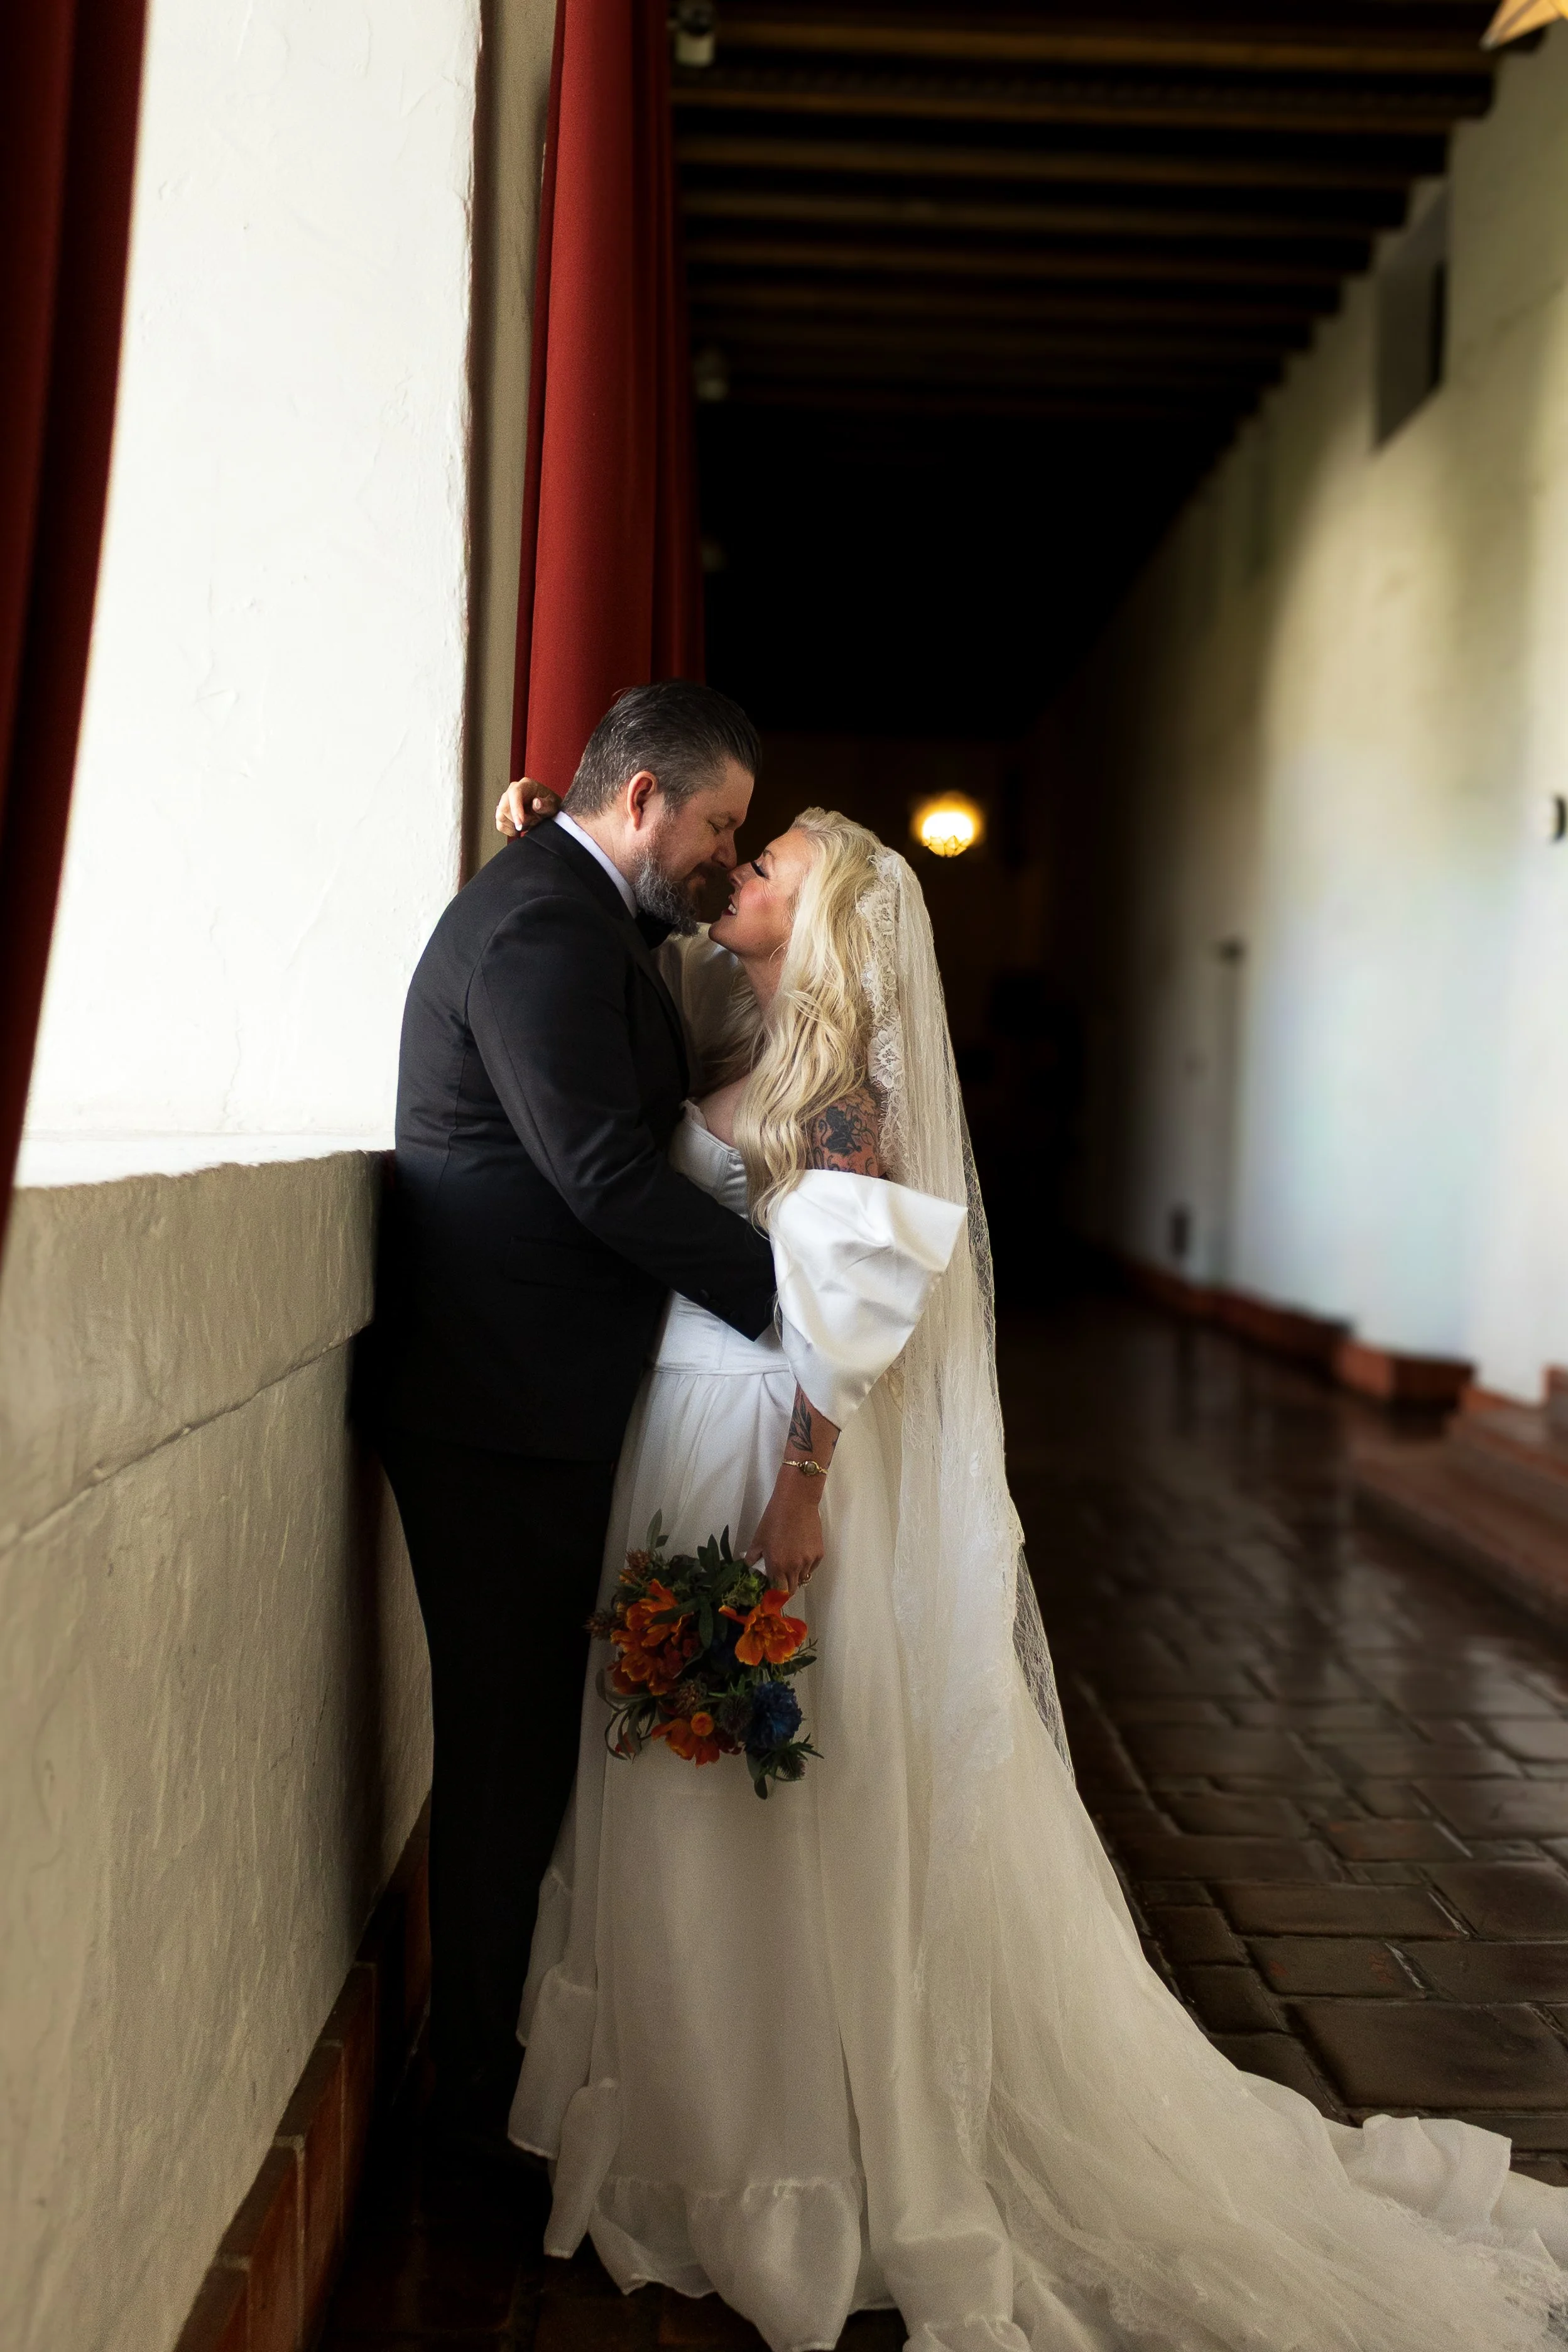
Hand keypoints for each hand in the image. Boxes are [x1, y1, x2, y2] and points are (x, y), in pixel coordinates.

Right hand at [496, 778, 560, 838]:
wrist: (546, 810)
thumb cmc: (548, 804)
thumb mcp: (553, 804)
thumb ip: (546, 804)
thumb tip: (536, 803)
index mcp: (525, 785)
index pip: (514, 794)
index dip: (515, 809)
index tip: (520, 823)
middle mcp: (512, 790)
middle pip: (504, 807)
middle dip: (517, 820)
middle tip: (532, 821)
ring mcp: (506, 801)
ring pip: (500, 816)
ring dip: (514, 825)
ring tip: (528, 823)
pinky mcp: (502, 812)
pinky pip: (499, 824)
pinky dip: (509, 830)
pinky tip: (519, 828)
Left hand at [745, 1469, 824, 1596]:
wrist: (797, 1502)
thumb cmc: (774, 1519)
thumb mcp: (758, 1538)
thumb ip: (752, 1556)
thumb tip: (750, 1567)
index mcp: (777, 1566)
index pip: (778, 1592)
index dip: (774, 1593)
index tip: (770, 1589)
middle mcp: (794, 1568)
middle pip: (792, 1589)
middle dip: (785, 1588)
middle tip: (780, 1580)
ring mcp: (809, 1561)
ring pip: (803, 1578)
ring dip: (796, 1576)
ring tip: (790, 1564)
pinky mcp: (819, 1554)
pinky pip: (812, 1567)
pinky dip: (806, 1566)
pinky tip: (800, 1555)